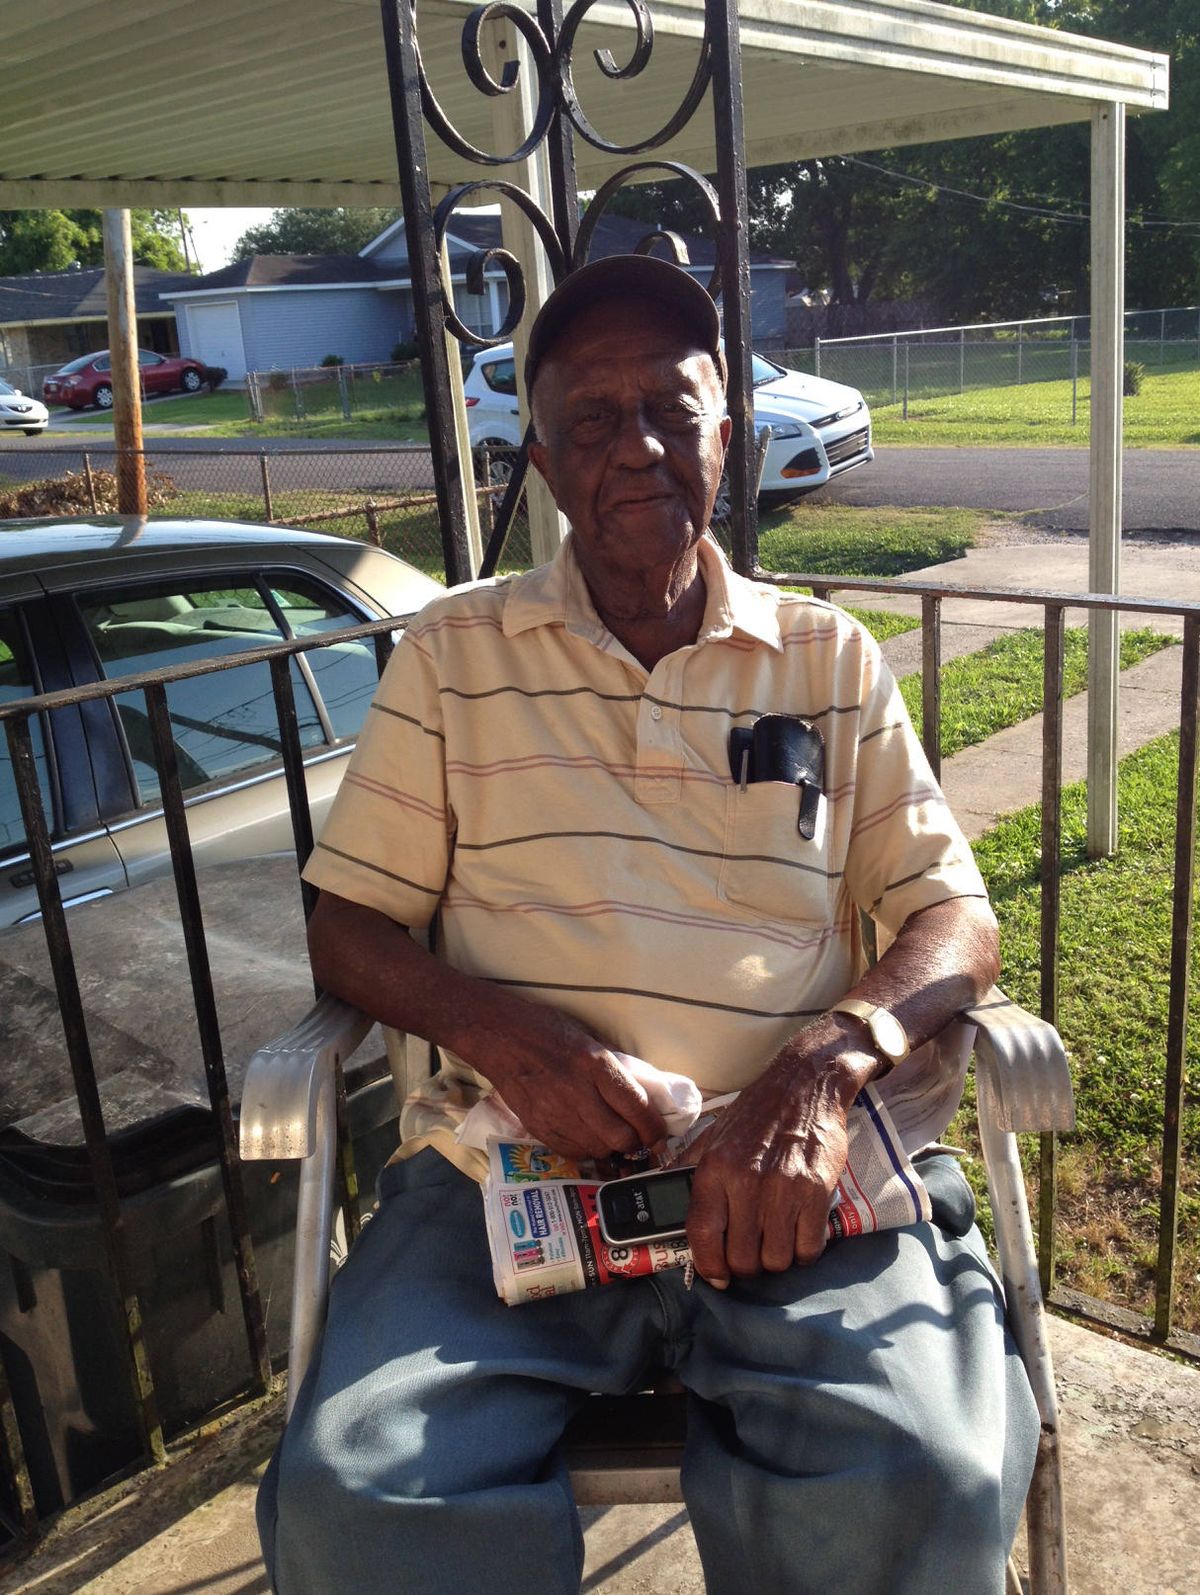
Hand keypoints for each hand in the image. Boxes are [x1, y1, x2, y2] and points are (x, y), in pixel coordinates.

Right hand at [481, 1002, 667, 1160]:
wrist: (498, 1037)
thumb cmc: (546, 1030)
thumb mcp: (588, 1038)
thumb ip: (612, 1067)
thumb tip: (641, 1091)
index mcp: (595, 1065)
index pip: (636, 1107)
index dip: (654, 1128)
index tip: (660, 1134)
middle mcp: (578, 1093)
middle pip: (620, 1137)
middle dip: (636, 1142)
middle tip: (639, 1138)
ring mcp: (555, 1114)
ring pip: (598, 1149)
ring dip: (611, 1147)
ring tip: (611, 1136)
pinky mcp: (538, 1128)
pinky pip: (572, 1152)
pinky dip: (586, 1149)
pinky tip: (587, 1136)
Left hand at [681, 1025, 872, 1286]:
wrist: (806, 1084)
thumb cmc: (757, 1114)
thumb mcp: (714, 1136)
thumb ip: (688, 1169)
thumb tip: (662, 1200)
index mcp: (714, 1169)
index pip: (703, 1235)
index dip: (708, 1266)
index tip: (718, 1275)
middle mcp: (745, 1180)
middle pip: (743, 1259)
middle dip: (748, 1265)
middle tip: (755, 1250)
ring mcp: (782, 1188)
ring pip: (776, 1260)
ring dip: (778, 1258)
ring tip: (778, 1238)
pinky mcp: (815, 1191)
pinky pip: (809, 1248)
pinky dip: (805, 1249)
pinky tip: (801, 1231)